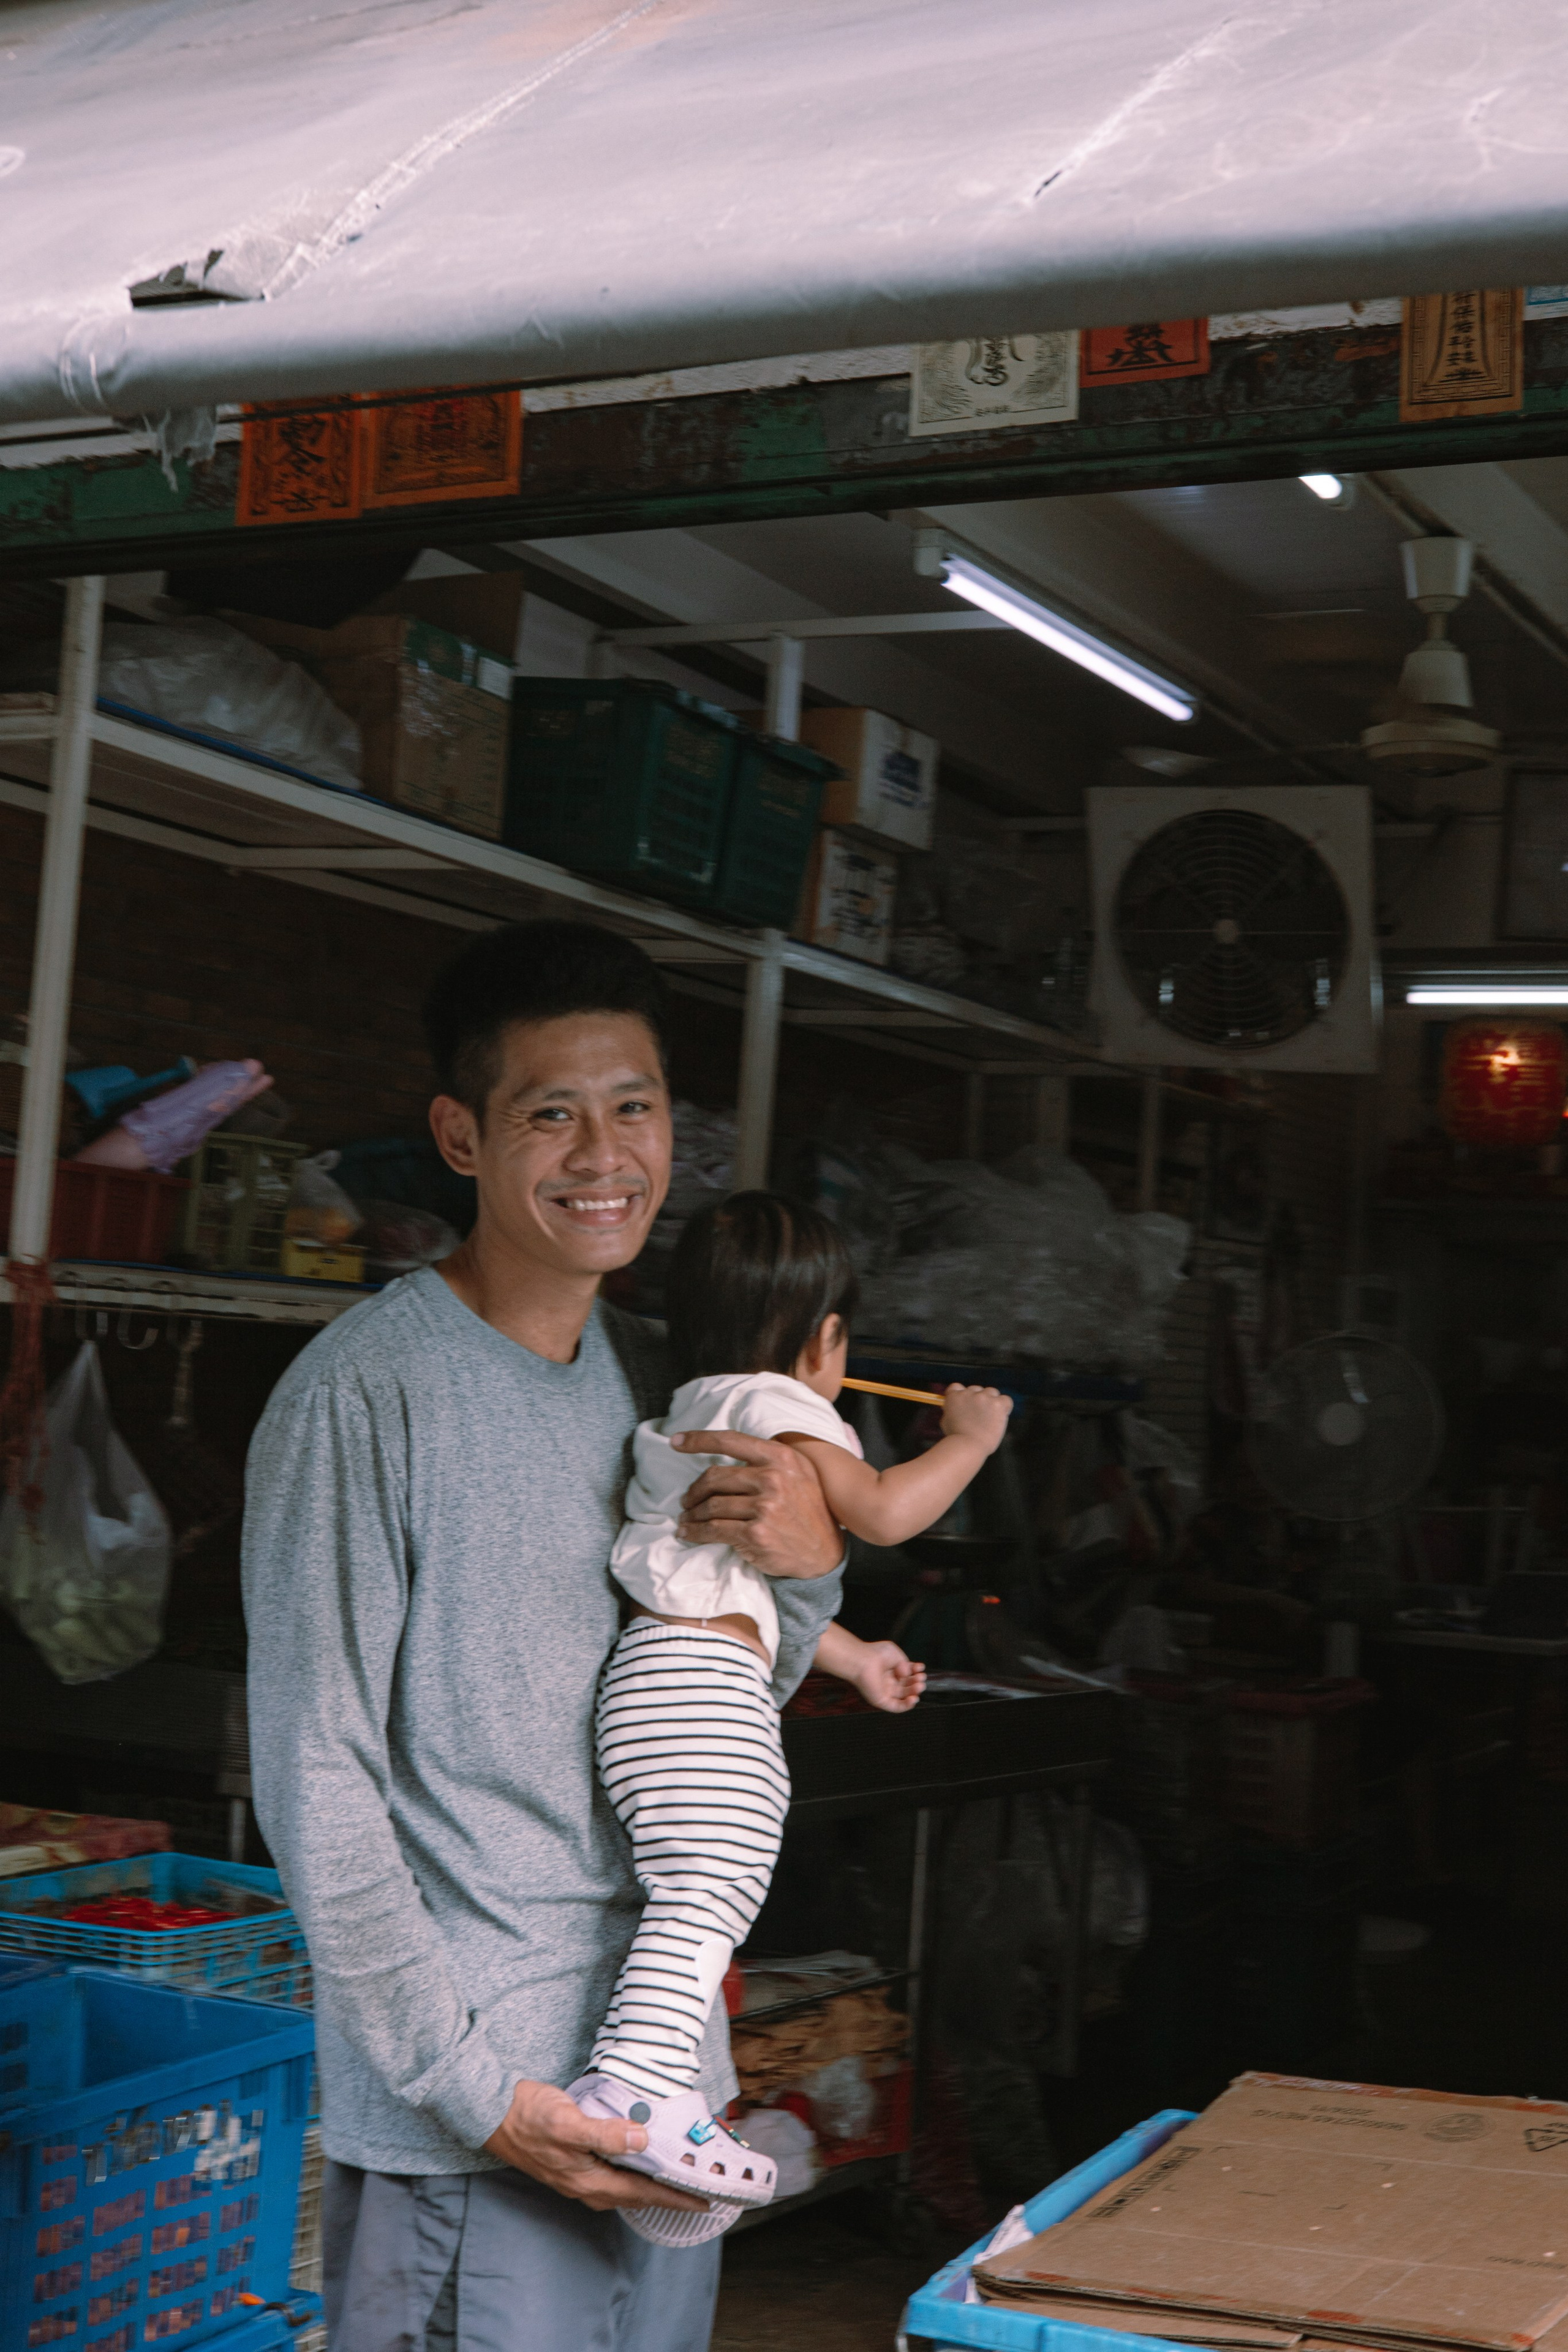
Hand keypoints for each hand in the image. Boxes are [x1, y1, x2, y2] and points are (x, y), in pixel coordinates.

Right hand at [484, 2079, 708, 2212]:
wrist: (491, 2113)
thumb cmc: (528, 2116)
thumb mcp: (568, 2122)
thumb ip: (604, 2134)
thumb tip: (641, 2142)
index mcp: (588, 2181)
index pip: (642, 2193)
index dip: (674, 2197)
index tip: (703, 2201)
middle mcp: (585, 2185)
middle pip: (636, 2195)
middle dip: (667, 2195)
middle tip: (696, 2191)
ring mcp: (577, 2176)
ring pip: (623, 2186)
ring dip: (649, 2184)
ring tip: (674, 2177)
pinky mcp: (572, 2163)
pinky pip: (611, 2174)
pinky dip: (631, 2171)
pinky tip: (636, 2158)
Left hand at [674, 1429, 841, 1578]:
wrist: (824, 1552)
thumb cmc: (806, 1510)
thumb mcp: (798, 1473)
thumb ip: (768, 1459)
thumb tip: (725, 1451)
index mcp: (780, 1457)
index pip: (730, 1440)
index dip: (698, 1439)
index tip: (675, 1441)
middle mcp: (773, 1478)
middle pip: (715, 1476)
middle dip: (694, 1490)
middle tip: (687, 1500)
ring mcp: (765, 1506)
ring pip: (711, 1505)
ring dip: (692, 1513)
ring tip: (686, 1518)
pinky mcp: (755, 1533)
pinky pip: (714, 1529)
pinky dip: (695, 1532)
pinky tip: (688, 1533)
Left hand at [848, 1640, 925, 1713]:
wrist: (864, 1660)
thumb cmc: (876, 1654)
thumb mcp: (896, 1653)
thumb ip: (905, 1664)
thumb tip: (908, 1673)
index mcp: (890, 1670)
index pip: (906, 1674)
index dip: (915, 1672)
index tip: (920, 1668)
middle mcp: (887, 1681)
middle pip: (907, 1686)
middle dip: (916, 1682)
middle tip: (921, 1678)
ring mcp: (885, 1692)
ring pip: (903, 1697)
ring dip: (914, 1693)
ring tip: (920, 1686)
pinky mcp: (882, 1701)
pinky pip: (896, 1707)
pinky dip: (907, 1705)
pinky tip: (914, 1699)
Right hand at [939, 1384, 1012, 1452]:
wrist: (969, 1445)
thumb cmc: (955, 1438)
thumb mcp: (946, 1421)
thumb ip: (949, 1411)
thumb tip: (950, 1408)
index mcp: (954, 1396)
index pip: (956, 1387)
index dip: (961, 1394)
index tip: (965, 1403)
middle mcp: (969, 1393)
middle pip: (976, 1389)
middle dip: (978, 1399)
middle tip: (980, 1413)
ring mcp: (984, 1397)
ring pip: (992, 1392)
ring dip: (992, 1401)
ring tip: (992, 1415)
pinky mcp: (997, 1403)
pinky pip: (1006, 1400)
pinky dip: (1005, 1407)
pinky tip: (1001, 1416)